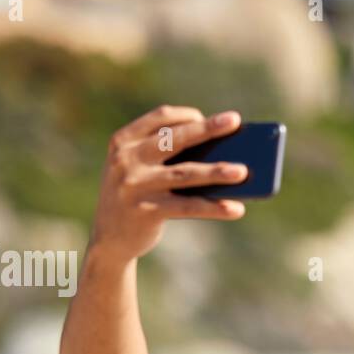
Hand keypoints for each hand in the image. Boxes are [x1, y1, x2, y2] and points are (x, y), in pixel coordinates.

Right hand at [86, 105, 248, 266]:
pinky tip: (236, 209)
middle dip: (207, 129)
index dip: (187, 115)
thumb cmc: (138, 197)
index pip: (160, 118)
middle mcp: (126, 160)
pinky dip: (214, 207)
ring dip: (217, 172)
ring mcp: (135, 186)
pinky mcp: (146, 211)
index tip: (210, 117)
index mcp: (124, 142)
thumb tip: (222, 154)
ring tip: (242, 171)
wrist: (110, 238)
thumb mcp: (141, 171)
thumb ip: (167, 158)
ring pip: (185, 174)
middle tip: (233, 121)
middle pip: (175, 140)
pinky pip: (188, 207)